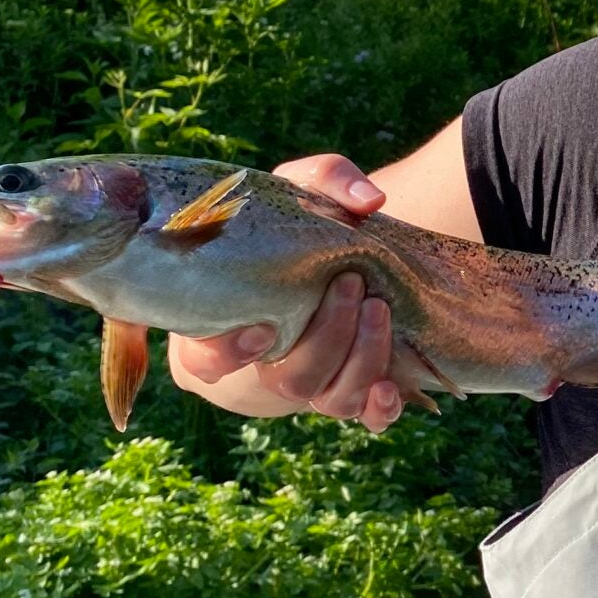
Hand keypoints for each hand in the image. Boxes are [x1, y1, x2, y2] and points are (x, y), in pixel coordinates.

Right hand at [168, 154, 407, 431]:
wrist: (334, 255)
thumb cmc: (295, 228)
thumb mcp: (298, 192)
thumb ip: (326, 180)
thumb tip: (368, 200)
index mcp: (226, 327)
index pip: (205, 362)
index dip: (227, 353)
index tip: (260, 327)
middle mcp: (268, 366)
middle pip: (289, 380)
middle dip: (326, 338)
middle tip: (351, 286)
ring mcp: (314, 382)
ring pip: (330, 399)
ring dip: (360, 361)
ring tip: (378, 309)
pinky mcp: (355, 388)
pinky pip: (367, 417)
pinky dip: (380, 409)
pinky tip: (392, 388)